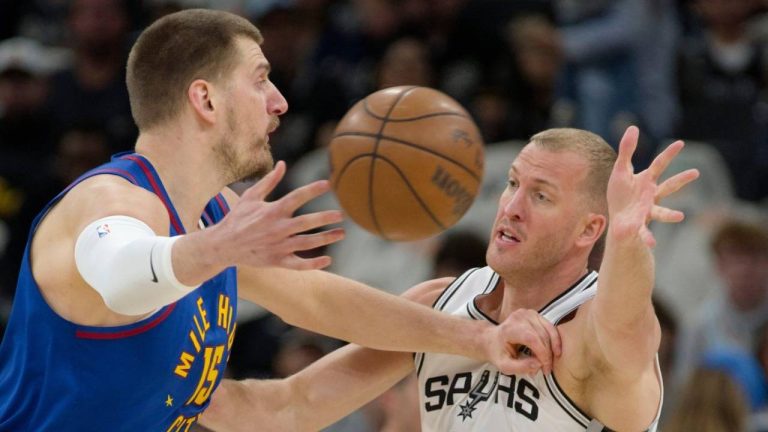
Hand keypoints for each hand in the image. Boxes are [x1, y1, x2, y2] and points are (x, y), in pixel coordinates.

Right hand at [209, 161, 344, 269]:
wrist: (223, 246)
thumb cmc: (237, 218)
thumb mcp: (251, 196)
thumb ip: (269, 181)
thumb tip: (283, 164)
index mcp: (272, 211)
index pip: (296, 197)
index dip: (313, 189)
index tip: (328, 184)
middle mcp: (277, 228)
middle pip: (306, 222)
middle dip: (325, 218)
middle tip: (341, 215)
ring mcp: (278, 246)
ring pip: (306, 243)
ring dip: (326, 239)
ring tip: (341, 233)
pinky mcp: (277, 260)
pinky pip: (298, 264)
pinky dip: (313, 263)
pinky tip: (327, 259)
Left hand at [482, 309, 560, 375]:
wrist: (493, 339)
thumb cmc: (498, 353)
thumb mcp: (504, 365)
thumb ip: (520, 367)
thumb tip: (538, 364)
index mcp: (509, 328)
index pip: (532, 339)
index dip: (542, 354)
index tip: (545, 368)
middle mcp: (520, 317)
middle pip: (542, 336)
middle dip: (548, 355)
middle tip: (546, 370)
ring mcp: (529, 313)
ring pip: (549, 332)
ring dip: (552, 349)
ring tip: (548, 362)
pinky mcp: (535, 314)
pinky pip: (550, 328)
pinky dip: (554, 341)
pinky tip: (554, 352)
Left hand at [607, 126, 698, 246]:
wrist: (617, 214)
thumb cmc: (621, 192)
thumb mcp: (620, 169)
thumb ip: (626, 150)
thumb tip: (633, 127)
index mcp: (646, 180)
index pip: (659, 164)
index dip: (669, 154)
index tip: (680, 143)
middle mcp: (651, 195)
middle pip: (668, 186)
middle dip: (680, 180)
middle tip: (696, 172)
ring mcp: (647, 210)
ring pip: (661, 212)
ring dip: (669, 215)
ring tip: (680, 217)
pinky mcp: (639, 224)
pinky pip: (643, 231)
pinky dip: (647, 237)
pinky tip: (651, 244)